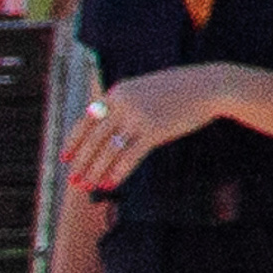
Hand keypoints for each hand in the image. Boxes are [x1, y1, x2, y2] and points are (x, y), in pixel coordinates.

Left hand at [62, 65, 236, 190]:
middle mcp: (123, 103)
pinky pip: (130, 156)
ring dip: (96, 171)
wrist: (208, 86)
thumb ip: (124, 105)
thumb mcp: (144, 90)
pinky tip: (111, 183)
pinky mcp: (154, 130)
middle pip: (94, 139)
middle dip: (82, 163)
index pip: (86, 120)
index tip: (64, 158)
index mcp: (117, 92)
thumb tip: (108, 131)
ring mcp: (138, 117)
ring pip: (109, 150)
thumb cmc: (178, 91)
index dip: (73, 141)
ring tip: (89, 186)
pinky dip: (118, 172)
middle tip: (74, 181)